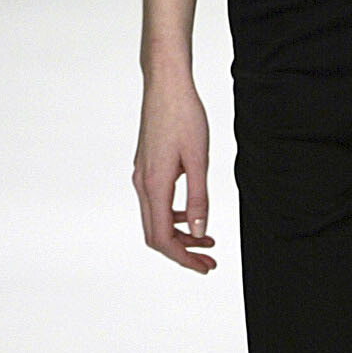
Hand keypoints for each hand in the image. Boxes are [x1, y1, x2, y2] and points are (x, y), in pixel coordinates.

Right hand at [132, 70, 215, 273]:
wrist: (166, 86)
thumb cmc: (183, 116)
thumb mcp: (199, 160)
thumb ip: (199, 199)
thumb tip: (200, 232)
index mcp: (155, 185)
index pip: (163, 238)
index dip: (184, 257)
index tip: (205, 266)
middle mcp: (143, 184)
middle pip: (156, 234)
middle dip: (182, 252)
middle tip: (209, 261)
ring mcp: (142, 176)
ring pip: (155, 219)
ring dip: (179, 235)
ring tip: (207, 240)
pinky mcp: (146, 167)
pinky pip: (156, 203)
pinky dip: (174, 216)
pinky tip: (193, 214)